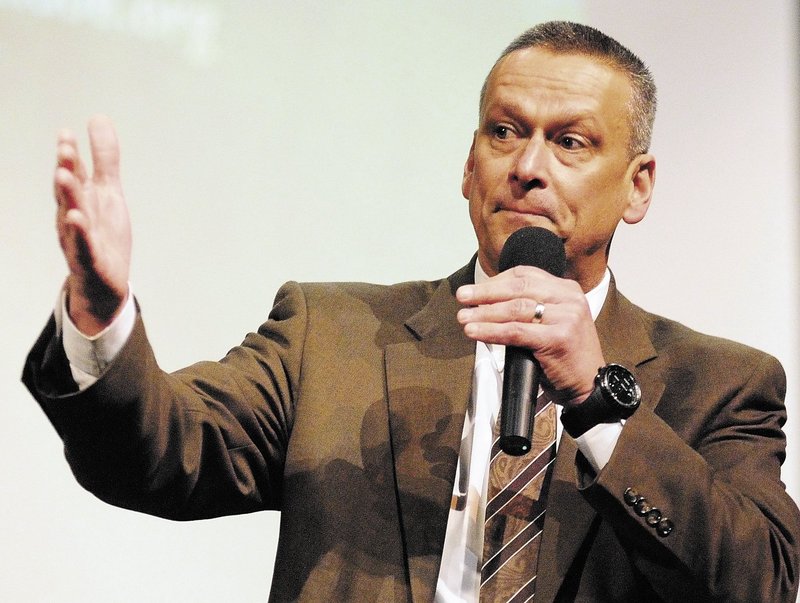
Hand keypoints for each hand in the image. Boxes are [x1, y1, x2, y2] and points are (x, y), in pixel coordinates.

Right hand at [54, 115, 130, 334]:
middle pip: (68, 191)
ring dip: (68, 196)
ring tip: (64, 176)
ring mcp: (79, 239)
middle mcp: (74, 215)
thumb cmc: (102, 232)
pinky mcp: (90, 261)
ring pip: (71, 215)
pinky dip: (80, 233)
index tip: (67, 134)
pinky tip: (77, 219)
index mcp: (80, 198)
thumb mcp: (108, 190)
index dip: (70, 155)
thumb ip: (104, 157)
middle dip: (65, 169)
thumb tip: (98, 118)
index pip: (73, 173)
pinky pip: (83, 246)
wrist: (102, 281)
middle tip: (64, 148)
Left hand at [456, 265, 603, 406]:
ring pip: (515, 308)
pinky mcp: (558, 338)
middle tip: (462, 296)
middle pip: (518, 288)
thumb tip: (486, 303)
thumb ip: (530, 307)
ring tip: (464, 317)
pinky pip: (516, 332)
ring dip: (484, 313)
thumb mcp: (553, 321)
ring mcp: (566, 317)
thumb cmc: (565, 355)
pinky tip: (475, 332)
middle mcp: (569, 299)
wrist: (589, 385)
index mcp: (567, 289)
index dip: (496, 281)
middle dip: (485, 292)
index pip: (525, 275)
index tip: (475, 290)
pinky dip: (491, 331)